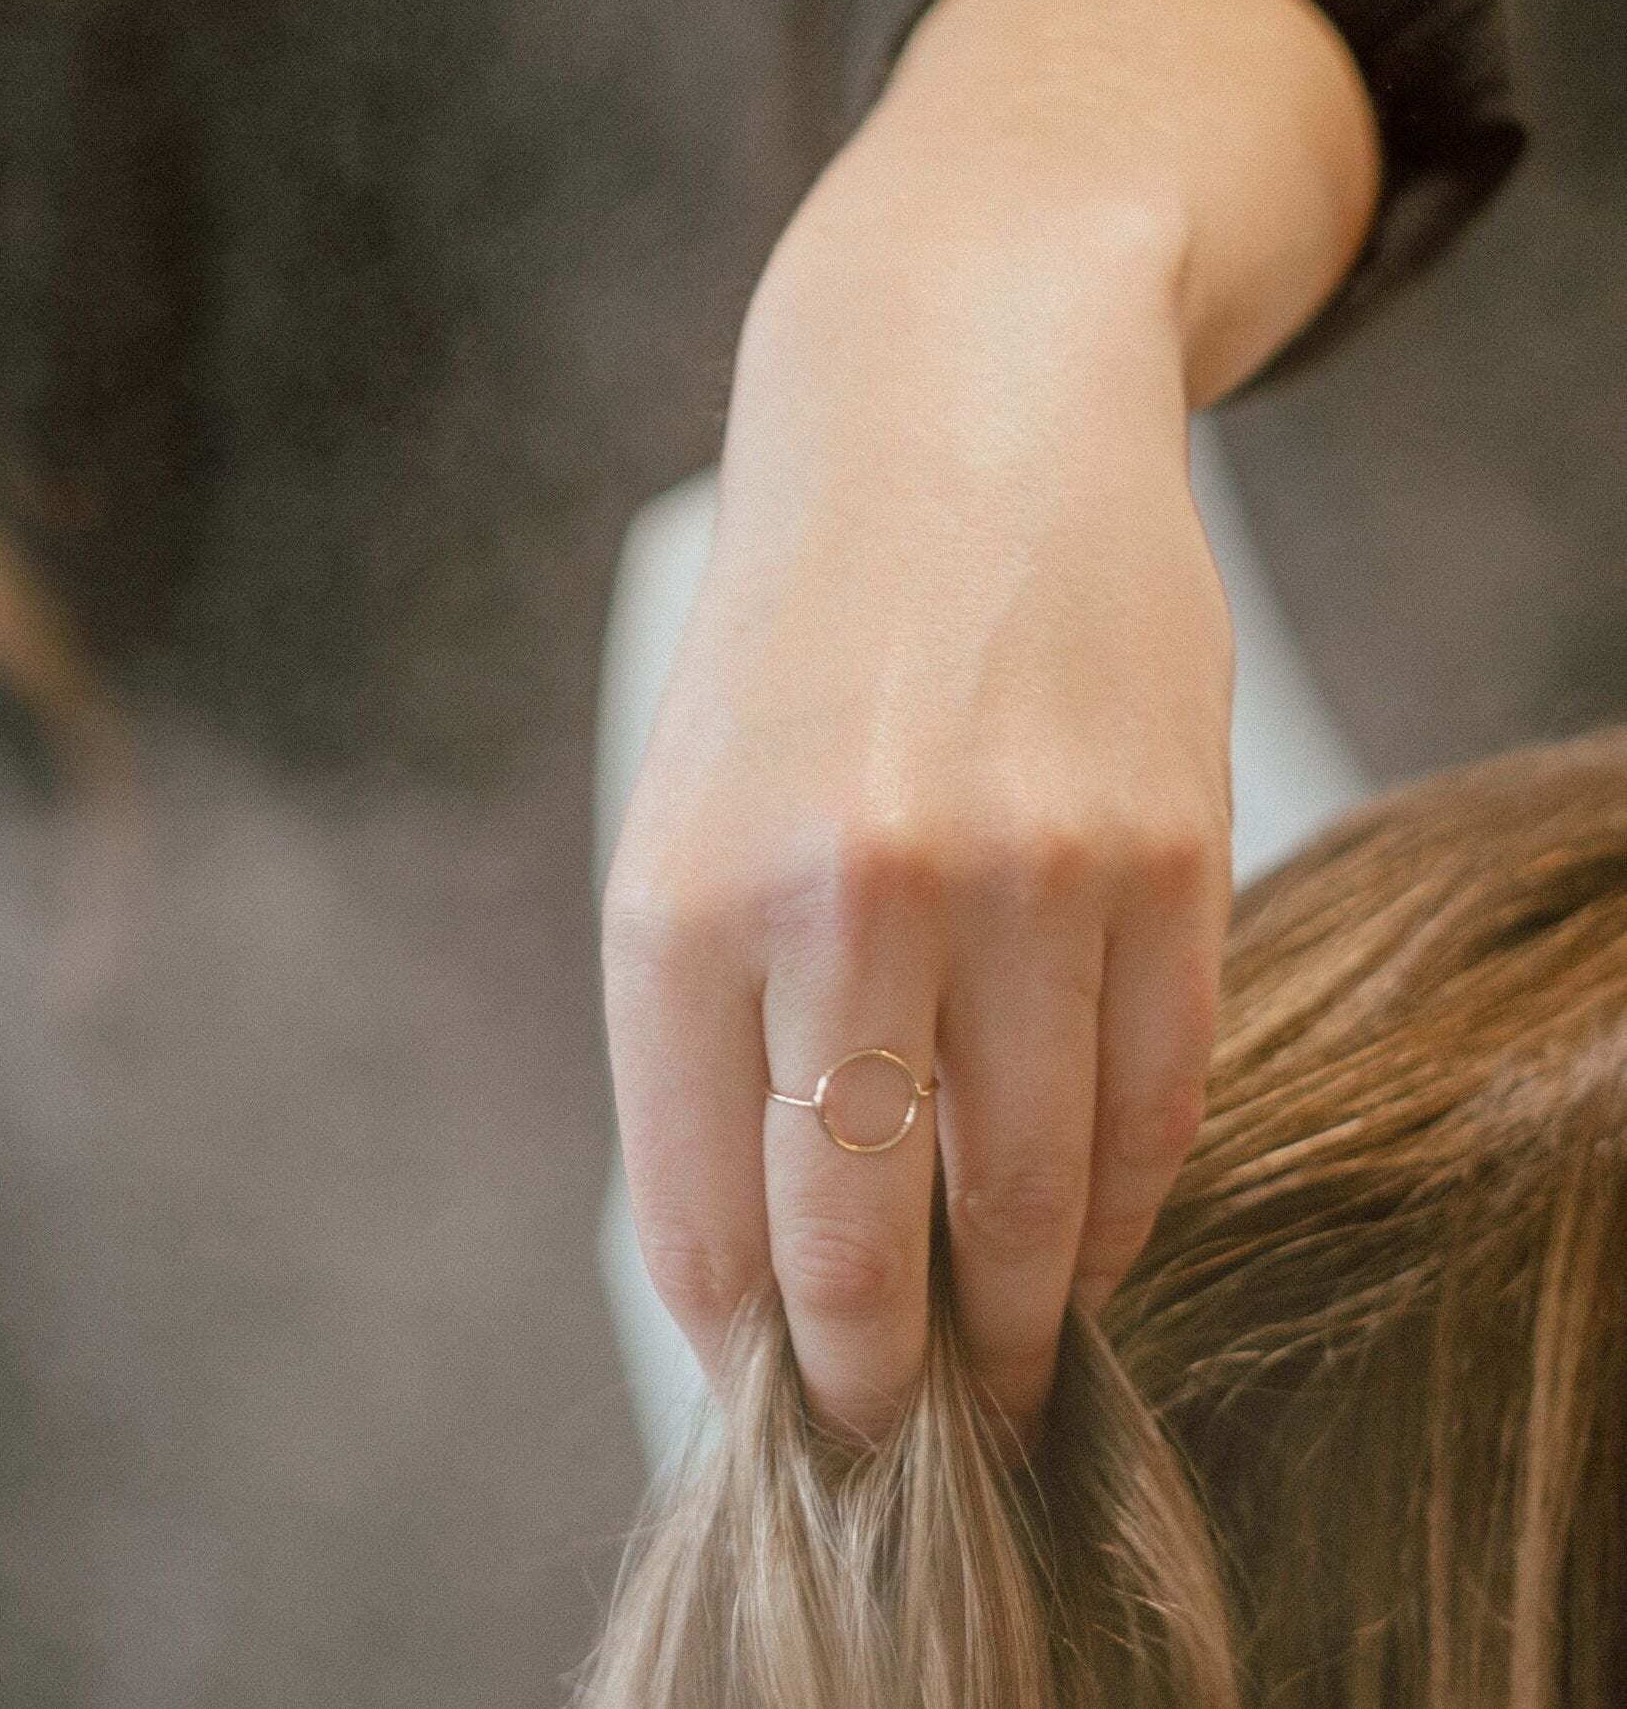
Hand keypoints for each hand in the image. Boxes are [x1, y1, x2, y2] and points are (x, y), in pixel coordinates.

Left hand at [602, 0, 1372, 1443]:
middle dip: (879, 1377)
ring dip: (1018, 1313)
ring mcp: (1020, 882)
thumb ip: (701, 1039)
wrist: (949, 410)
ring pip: (1033, 1198)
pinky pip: (1160, 1102)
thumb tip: (746, 1264)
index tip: (774, 1401)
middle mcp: (841, 901)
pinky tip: (1090, 1236)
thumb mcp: (677, 822)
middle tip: (894, 1435)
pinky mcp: (1168, 856)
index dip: (744, 1344)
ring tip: (1003, 1360)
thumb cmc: (793, 642)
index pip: (705, 1215)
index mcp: (679, 903)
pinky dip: (1126, 1202)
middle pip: (868, 1243)